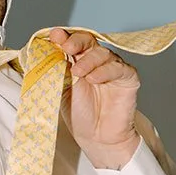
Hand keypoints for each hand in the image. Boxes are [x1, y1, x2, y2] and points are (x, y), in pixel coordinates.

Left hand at [47, 30, 140, 169]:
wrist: (96, 138)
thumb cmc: (79, 114)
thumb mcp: (61, 88)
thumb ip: (57, 69)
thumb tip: (47, 50)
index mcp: (79, 60)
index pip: (73, 42)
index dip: (65, 37)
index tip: (54, 36)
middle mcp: (97, 61)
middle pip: (89, 42)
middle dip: (76, 42)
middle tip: (67, 48)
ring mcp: (113, 68)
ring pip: (103, 53)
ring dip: (89, 60)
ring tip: (78, 73)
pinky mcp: (128, 78)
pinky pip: (119, 68)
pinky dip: (105, 71)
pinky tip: (94, 78)